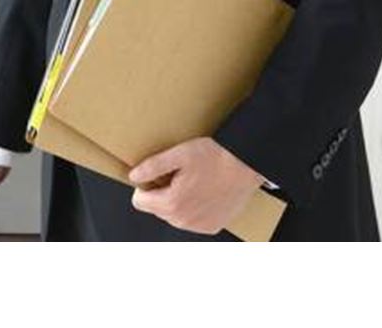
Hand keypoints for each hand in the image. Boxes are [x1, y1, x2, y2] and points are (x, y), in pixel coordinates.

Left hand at [128, 137, 263, 234]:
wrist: (247, 164)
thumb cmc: (215, 156)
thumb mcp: (179, 154)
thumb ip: (152, 167)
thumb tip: (134, 177)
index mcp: (172, 204)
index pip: (139, 202)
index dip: (145, 185)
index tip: (159, 174)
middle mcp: (184, 221)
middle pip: (156, 208)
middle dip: (161, 192)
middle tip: (179, 175)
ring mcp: (199, 226)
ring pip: (173, 215)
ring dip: (177, 200)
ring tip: (193, 182)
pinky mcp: (212, 226)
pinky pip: (190, 219)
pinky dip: (192, 207)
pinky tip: (203, 191)